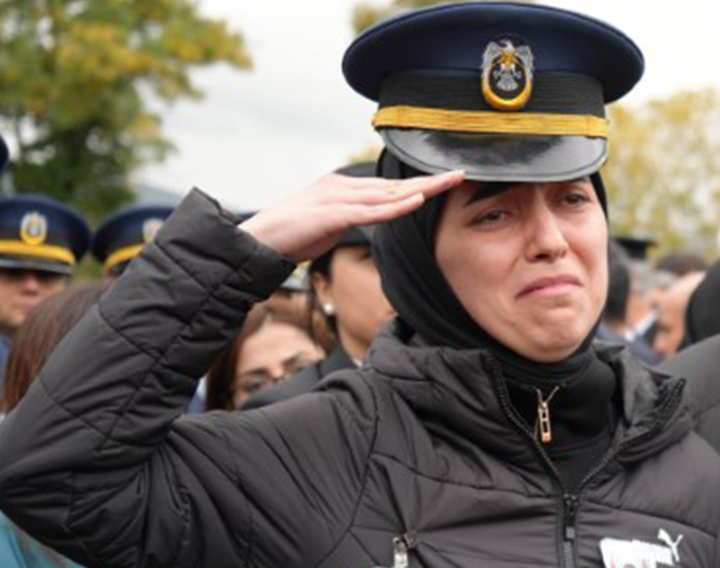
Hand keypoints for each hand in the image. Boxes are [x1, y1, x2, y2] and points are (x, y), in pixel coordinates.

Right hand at [239, 169, 464, 261]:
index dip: (419, 184)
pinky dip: (396, 207)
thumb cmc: (290, 236)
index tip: (445, 181)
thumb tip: (368, 220)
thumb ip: (350, 219)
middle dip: (430, 180)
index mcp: (343, 188)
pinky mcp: (332, 215)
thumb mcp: (327, 225)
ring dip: (422, 188)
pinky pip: (371, 211)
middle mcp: (344, 187)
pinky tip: (417, 200)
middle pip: (395, 184)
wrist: (258, 241)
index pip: (389, 186)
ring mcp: (338, 199)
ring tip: (450, 181)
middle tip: (461, 174)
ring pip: (389, 193)